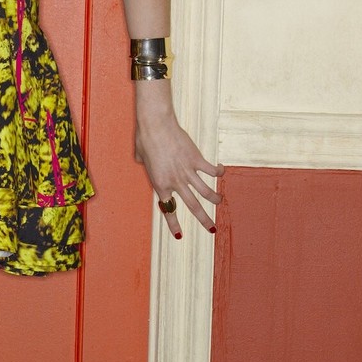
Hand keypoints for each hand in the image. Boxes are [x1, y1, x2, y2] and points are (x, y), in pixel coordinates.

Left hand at [133, 90, 219, 238]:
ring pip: (206, 192)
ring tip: (220, 202)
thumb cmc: (145, 139)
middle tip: (212, 229)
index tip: (180, 236)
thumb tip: (144, 162)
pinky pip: (211, 171)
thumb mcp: (140, 157)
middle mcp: (175, 182)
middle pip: (193, 206)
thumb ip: (145, 165)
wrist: (156, 125)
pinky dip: (218, 172)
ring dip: (215, 199)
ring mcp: (187, 171)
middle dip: (204, 219)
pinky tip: (221, 171)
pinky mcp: (196, 159)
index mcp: (160, 185)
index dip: (174, 224)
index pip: (168, 210)